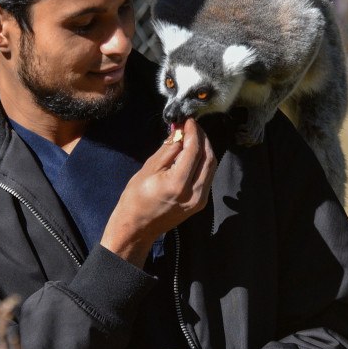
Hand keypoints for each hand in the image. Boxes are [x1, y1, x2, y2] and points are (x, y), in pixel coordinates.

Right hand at [100, 118, 215, 264]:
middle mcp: (194, 192)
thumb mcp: (148, 169)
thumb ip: (168, 149)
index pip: (194, 150)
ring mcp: (200, 200)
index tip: (189, 120)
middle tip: (192, 126)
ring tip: (193, 137)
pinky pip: (207, 177)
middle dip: (202, 138)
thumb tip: (180, 132)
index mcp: (178, 183)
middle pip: (208, 158)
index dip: (194, 132)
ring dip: (205, 149)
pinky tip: (193, 154)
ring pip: (211, 167)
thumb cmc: (136, 198)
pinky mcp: (200, 203)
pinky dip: (203, 162)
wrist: (138, 228)